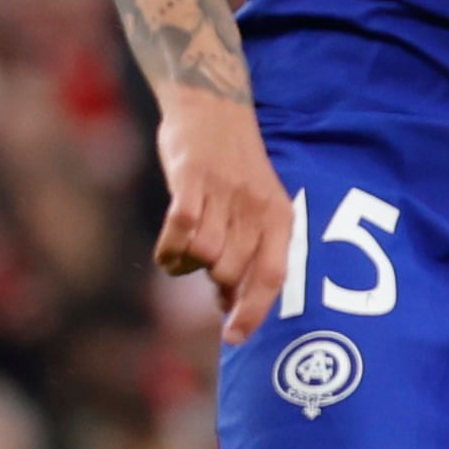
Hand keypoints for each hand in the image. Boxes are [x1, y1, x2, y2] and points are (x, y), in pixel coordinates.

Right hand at [153, 88, 293, 343]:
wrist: (214, 109)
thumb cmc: (235, 170)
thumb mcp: (257, 208)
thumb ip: (248, 253)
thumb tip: (230, 305)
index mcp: (280, 217)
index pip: (272, 276)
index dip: (253, 312)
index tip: (233, 339)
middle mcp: (256, 207)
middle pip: (231, 271)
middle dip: (213, 283)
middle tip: (203, 271)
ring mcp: (223, 192)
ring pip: (203, 254)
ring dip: (187, 266)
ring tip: (184, 255)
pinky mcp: (191, 178)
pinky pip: (179, 228)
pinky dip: (169, 249)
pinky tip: (169, 253)